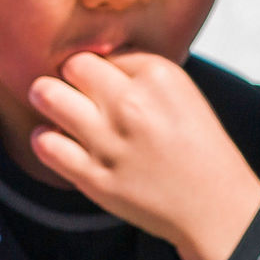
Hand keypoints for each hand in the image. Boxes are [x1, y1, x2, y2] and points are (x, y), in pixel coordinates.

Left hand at [28, 51, 259, 259]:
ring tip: (52, 104)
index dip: (98, 68)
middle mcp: (132, 104)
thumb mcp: (182, 93)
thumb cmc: (198, 148)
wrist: (214, 207)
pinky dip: (44, 138)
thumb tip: (91, 59)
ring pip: (47, 95)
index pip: (102, 52)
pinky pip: (45, 143)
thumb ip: (139, 71)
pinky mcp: (94, 177)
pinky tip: (55, 139)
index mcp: (158, 76)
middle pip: (72, 66)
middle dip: (68, 76)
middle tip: (71, 89)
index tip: (102, 83)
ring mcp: (110, 142)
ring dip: (45, 97)